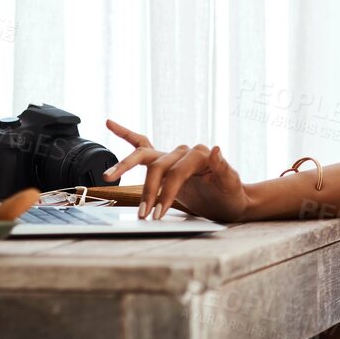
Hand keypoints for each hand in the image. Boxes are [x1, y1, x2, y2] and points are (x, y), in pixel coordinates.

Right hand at [100, 118, 254, 221]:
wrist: (230, 201)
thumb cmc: (231, 195)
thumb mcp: (231, 185)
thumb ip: (223, 167)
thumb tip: (216, 149)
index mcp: (200, 155)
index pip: (176, 172)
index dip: (165, 193)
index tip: (158, 214)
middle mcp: (185, 152)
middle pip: (158, 166)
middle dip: (147, 190)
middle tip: (142, 212)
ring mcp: (173, 156)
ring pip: (144, 156)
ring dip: (125, 167)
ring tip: (108, 177)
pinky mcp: (165, 164)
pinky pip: (142, 146)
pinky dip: (126, 135)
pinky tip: (111, 124)